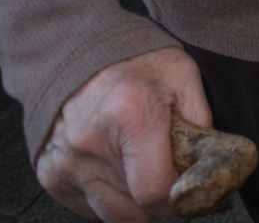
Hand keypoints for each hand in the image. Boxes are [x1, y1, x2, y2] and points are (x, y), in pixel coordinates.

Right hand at [37, 46, 211, 221]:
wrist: (76, 51)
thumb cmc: (135, 62)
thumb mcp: (182, 76)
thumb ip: (201, 122)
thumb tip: (208, 165)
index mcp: (130, 117)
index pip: (154, 191)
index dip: (179, 199)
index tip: (192, 190)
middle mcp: (91, 146)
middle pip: (135, 209)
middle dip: (162, 201)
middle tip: (173, 178)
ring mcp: (65, 164)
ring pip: (112, 214)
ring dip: (135, 203)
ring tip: (146, 172)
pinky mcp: (49, 176)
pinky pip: (89, 208)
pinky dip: (110, 198)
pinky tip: (121, 170)